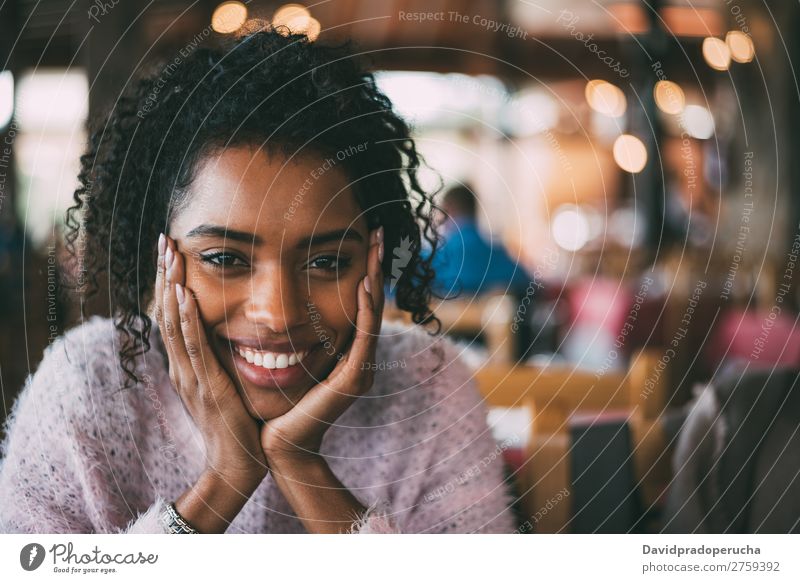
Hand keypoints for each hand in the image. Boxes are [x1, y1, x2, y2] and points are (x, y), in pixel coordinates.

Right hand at [155, 234, 267, 485]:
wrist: (237, 464)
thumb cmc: (235, 424)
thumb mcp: (222, 384)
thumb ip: (218, 360)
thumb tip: (224, 333)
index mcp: (185, 364)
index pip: (173, 314)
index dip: (168, 282)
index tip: (169, 251)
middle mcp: (182, 366)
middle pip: (168, 311)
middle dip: (165, 275)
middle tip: (164, 239)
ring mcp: (191, 376)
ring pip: (176, 324)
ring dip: (172, 287)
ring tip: (171, 255)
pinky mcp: (208, 386)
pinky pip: (195, 348)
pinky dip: (189, 321)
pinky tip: (187, 296)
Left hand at [260, 226, 384, 463]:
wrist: (280, 445)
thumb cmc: (278, 404)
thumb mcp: (287, 360)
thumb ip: (294, 335)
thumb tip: (278, 305)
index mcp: (347, 354)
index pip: (359, 304)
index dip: (363, 271)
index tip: (360, 239)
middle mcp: (360, 359)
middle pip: (371, 303)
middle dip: (374, 266)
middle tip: (376, 232)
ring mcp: (360, 370)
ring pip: (371, 315)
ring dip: (374, 279)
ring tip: (375, 249)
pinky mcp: (353, 380)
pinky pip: (363, 337)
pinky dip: (366, 309)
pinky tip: (363, 284)